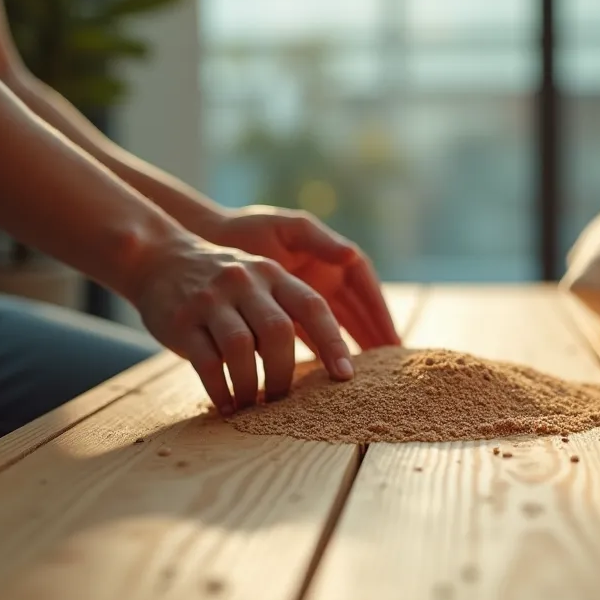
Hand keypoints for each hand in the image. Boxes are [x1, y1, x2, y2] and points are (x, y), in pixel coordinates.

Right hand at [127, 236, 354, 415]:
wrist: (159, 259)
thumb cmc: (224, 285)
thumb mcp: (260, 280)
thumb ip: (288, 309)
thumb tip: (327, 360)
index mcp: (272, 274)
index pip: (312, 307)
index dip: (332, 342)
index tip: (344, 375)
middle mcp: (244, 282)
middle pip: (278, 331)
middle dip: (285, 372)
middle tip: (284, 399)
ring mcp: (211, 300)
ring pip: (241, 347)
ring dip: (252, 385)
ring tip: (253, 405)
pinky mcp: (181, 320)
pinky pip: (206, 361)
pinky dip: (221, 389)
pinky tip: (227, 404)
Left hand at [207, 206, 400, 352]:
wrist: (208, 241)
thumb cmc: (248, 228)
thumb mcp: (288, 228)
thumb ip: (319, 240)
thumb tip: (351, 254)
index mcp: (331, 257)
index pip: (365, 289)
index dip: (379, 312)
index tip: (391, 336)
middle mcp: (324, 279)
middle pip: (357, 311)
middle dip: (372, 335)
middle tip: (388, 363)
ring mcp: (304, 298)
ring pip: (336, 326)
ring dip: (351, 346)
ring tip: (366, 371)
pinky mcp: (284, 314)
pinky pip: (309, 336)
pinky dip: (321, 352)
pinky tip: (329, 371)